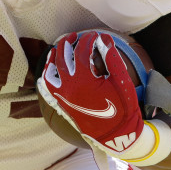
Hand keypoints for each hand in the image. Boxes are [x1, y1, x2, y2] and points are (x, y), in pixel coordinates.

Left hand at [38, 30, 143, 155]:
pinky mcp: (62, 104)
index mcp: (84, 81)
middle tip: (75, 36)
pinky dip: (47, 75)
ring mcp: (62, 97)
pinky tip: (51, 68)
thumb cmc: (122, 108)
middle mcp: (68, 87)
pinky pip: (47, 88)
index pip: (81, 52)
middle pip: (61, 57)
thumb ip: (112, 58)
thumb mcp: (121, 81)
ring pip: (50, 71)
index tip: (95, 34)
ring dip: (54, 57)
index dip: (88, 40)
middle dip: (68, 43)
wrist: (116, 135)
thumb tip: (104, 38)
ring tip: (59, 48)